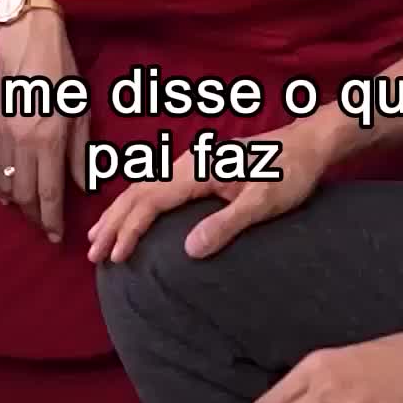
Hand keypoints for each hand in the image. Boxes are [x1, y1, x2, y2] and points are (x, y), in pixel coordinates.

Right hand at [0, 12, 88, 240]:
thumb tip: (82, 186)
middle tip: (44, 227)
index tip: (57, 237)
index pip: (49, 193)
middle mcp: (22, 142)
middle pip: (25, 195)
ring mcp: (1, 136)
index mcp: (49, 139)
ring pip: (5, 184)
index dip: (52, 220)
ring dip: (17, 204)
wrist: (28, 42)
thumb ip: (80, 152)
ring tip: (28, 212)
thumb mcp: (81, 111)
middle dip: (35, 217)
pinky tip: (6, 193)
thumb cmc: (62, 73)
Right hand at [87, 118, 326, 264]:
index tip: (114, 257)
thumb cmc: (291, 173)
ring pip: (145, 187)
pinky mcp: (201, 169)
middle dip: (114, 223)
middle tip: (93, 254)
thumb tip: (189, 250)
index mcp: (199, 169)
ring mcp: (194, 163)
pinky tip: (133, 215)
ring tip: (99, 237)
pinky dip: (138, 203)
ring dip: (120, 212)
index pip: (152, 201)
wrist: (309, 145)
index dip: (129, 229)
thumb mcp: (265, 203)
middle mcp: (190, 162)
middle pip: (140, 191)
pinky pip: (158, 186)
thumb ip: (228, 224)